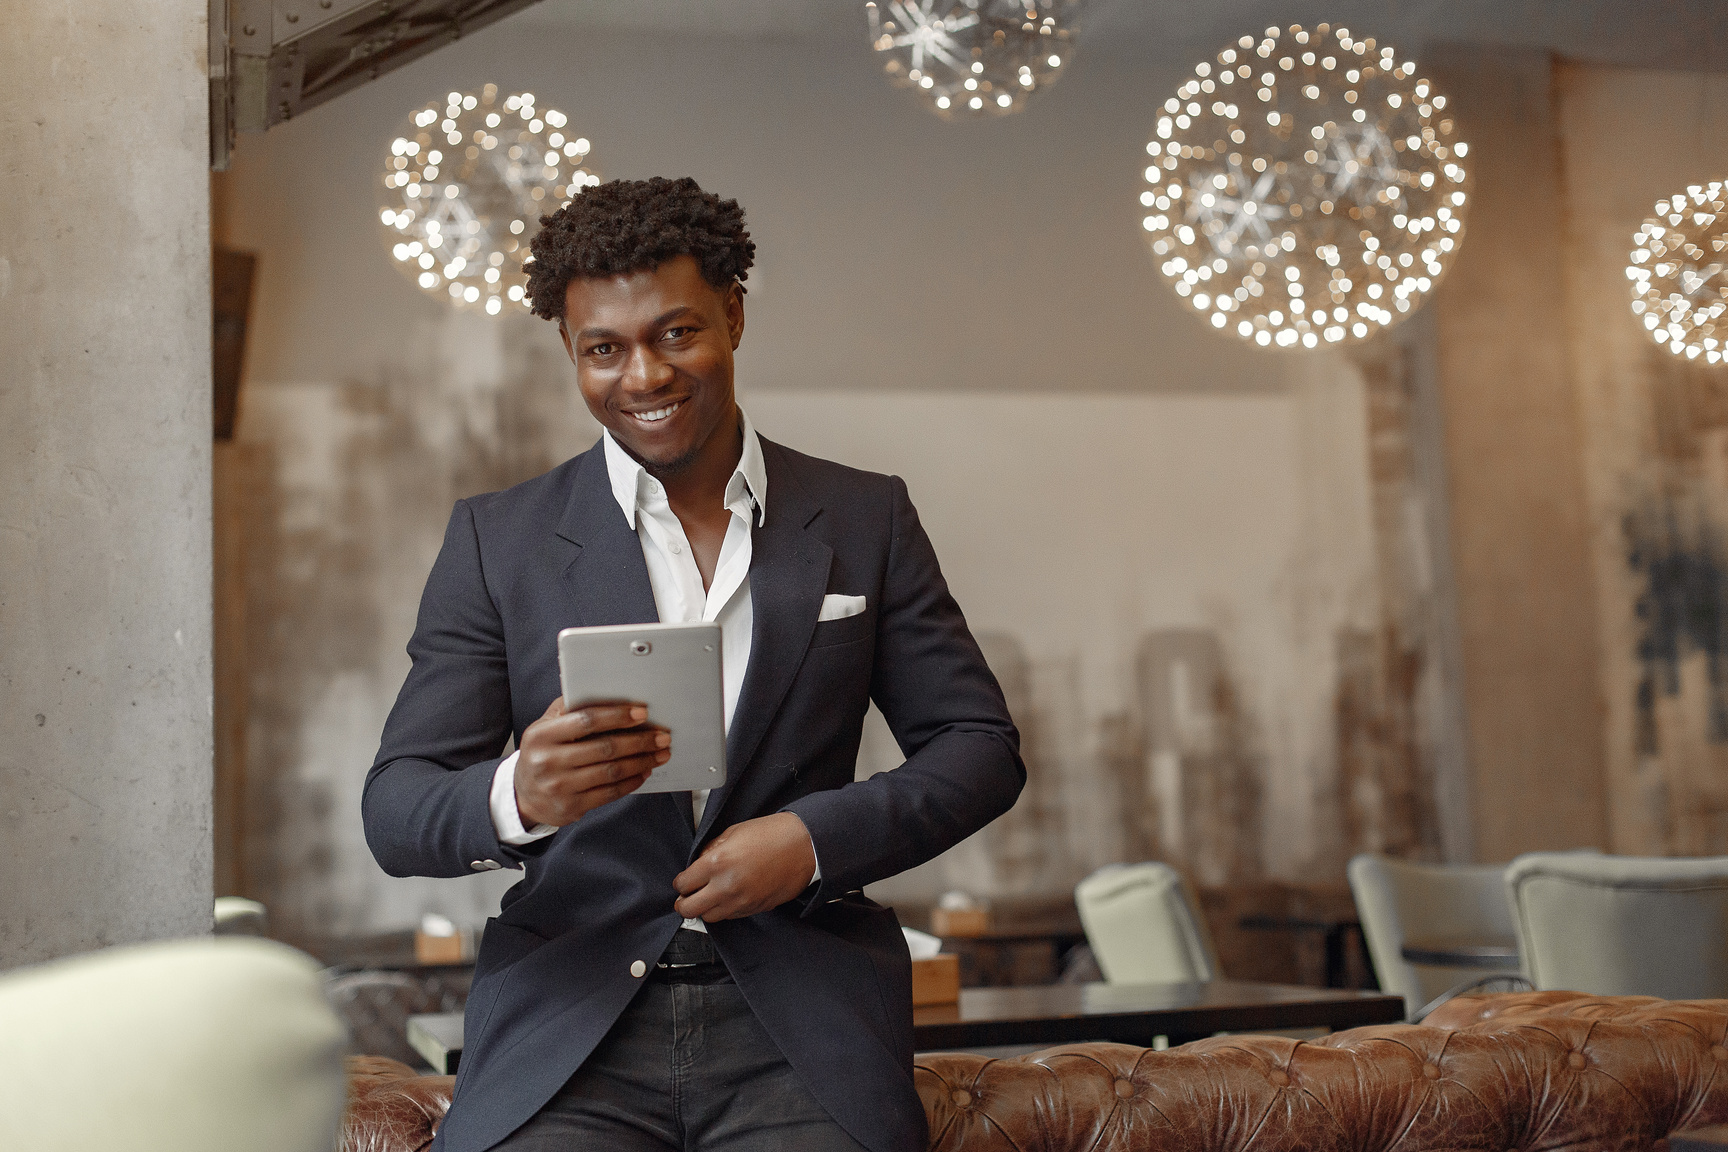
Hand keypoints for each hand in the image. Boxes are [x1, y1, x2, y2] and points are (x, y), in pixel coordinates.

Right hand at [513, 697, 668, 827]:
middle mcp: (548, 762)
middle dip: (639, 741)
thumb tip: (606, 690)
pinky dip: (632, 781)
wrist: (524, 795)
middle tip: (662, 736)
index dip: (617, 716)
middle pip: (605, 748)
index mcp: (541, 735)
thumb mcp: (545, 727)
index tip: (642, 713)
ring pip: (611, 772)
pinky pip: (610, 793)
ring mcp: (560, 787)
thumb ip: (569, 708)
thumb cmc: (543, 752)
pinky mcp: (572, 806)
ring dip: (642, 761)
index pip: (585, 721)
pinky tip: (644, 771)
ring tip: (660, 754)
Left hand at [672, 812, 817, 922]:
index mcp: (717, 863)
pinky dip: (724, 910)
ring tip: (708, 896)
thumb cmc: (773, 835)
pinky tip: (728, 897)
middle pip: (689, 909)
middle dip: (684, 902)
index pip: (683, 884)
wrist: (804, 846)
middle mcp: (726, 887)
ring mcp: (741, 902)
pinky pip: (730, 916)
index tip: (684, 880)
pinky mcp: (754, 909)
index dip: (681, 882)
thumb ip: (711, 849)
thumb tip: (699, 863)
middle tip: (686, 896)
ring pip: (708, 917)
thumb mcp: (733, 832)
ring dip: (704, 908)